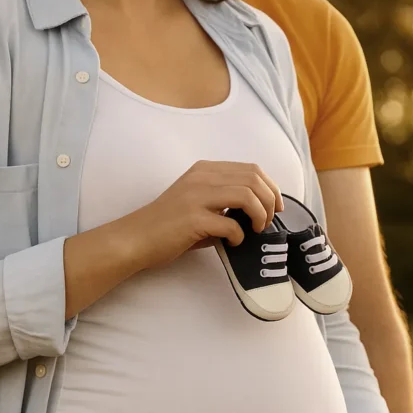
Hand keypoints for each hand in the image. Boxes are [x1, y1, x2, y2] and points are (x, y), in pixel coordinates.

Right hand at [129, 160, 283, 269]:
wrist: (136, 238)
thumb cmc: (168, 227)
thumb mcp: (198, 204)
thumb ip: (224, 203)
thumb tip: (256, 215)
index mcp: (205, 170)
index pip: (251, 169)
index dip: (271, 188)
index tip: (276, 207)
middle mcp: (202, 177)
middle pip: (253, 179)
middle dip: (269, 202)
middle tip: (266, 223)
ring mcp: (197, 196)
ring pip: (247, 195)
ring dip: (259, 215)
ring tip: (255, 230)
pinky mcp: (193, 219)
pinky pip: (230, 224)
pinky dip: (239, 235)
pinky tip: (233, 242)